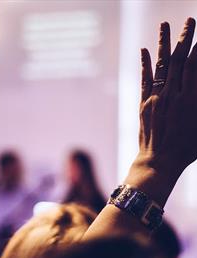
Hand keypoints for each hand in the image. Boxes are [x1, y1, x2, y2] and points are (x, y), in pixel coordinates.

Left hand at [124, 18, 196, 205]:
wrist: (160, 161)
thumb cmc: (187, 148)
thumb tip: (196, 84)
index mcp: (191, 100)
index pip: (196, 65)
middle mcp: (173, 95)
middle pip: (180, 60)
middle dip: (186, 38)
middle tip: (190, 20)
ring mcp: (156, 98)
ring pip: (162, 65)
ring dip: (164, 43)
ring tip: (165, 25)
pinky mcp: (144, 104)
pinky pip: (144, 80)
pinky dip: (145, 64)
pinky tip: (144, 50)